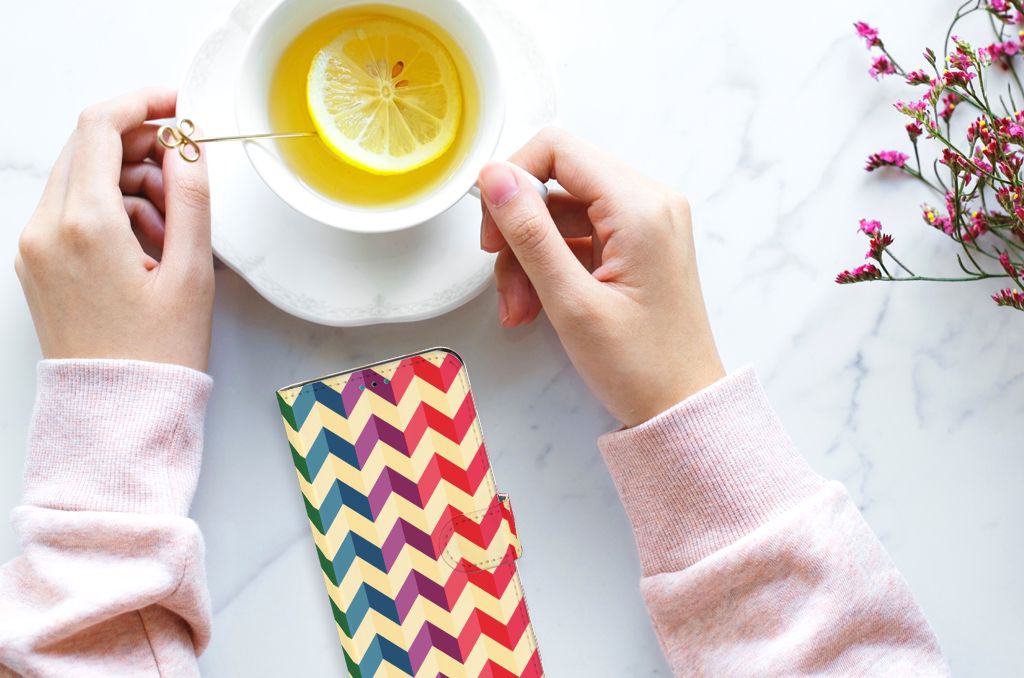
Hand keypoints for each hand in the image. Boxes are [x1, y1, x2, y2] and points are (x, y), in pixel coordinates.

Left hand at [15, 88, 213, 371]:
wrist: (117, 412)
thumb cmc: (157, 354)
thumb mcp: (192, 273)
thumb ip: (192, 198)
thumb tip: (188, 147)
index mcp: (85, 225)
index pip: (101, 127)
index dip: (143, 103)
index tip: (177, 105)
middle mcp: (47, 228)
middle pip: (88, 147)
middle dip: (141, 147)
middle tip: (185, 174)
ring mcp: (35, 246)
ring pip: (81, 178)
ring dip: (129, 182)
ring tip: (173, 228)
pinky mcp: (37, 263)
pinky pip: (72, 210)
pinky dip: (110, 210)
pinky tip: (147, 245)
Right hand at [478, 128, 723, 426]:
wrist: (683, 408)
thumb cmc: (640, 366)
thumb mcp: (571, 301)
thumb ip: (529, 233)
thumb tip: (494, 177)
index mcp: (640, 207)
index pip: (558, 149)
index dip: (513, 179)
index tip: (492, 228)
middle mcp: (649, 203)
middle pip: (557, 182)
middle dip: (519, 230)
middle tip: (502, 279)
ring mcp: (645, 224)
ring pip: (561, 213)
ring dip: (529, 257)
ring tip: (520, 309)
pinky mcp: (637, 246)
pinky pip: (578, 237)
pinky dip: (550, 267)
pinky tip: (537, 306)